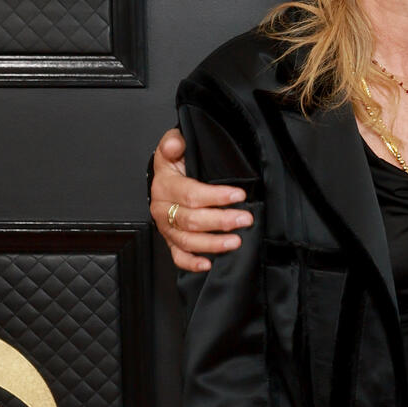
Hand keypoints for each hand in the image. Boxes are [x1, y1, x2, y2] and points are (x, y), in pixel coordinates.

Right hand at [149, 129, 252, 273]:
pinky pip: (178, 256)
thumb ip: (174, 142)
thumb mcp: (174, 146)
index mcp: (165, 186)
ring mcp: (167, 227)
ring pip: (187, 240)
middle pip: (191, 220)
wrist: (166, 177)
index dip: (216, 196)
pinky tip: (207, 264)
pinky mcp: (171, 240)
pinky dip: (191, 263)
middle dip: (221, 221)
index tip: (238, 196)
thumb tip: (176, 144)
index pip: (191, 194)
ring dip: (212, 243)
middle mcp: (163, 209)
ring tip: (235, 241)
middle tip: (244, 219)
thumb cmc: (175, 163)